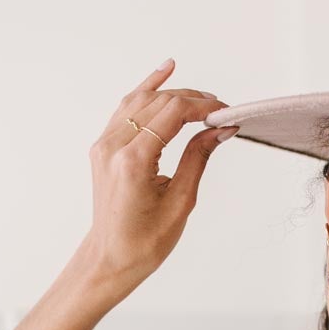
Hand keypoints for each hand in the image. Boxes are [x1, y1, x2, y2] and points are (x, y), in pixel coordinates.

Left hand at [78, 59, 235, 296]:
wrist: (111, 258)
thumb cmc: (145, 242)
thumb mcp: (181, 202)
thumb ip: (198, 158)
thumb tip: (219, 130)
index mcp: (133, 162)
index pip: (173, 113)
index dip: (203, 107)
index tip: (225, 112)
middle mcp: (114, 146)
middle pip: (158, 102)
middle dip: (192, 100)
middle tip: (220, 109)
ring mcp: (104, 143)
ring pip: (142, 100)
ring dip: (173, 93)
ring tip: (201, 95)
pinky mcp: (103, 146)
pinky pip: (126, 108)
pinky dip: (147, 90)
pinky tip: (165, 71)